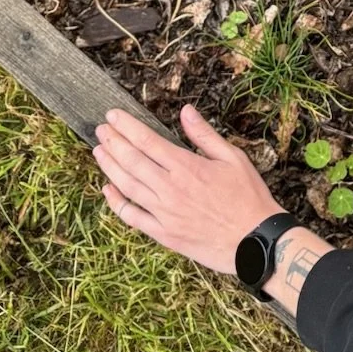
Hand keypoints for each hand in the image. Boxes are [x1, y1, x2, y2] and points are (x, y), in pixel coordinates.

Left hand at [93, 103, 287, 274]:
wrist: (253, 240)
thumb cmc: (248, 197)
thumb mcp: (233, 158)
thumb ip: (205, 135)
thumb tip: (186, 111)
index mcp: (187, 167)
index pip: (147, 141)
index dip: (126, 126)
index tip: (113, 116)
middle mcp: (170, 188)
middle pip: (131, 160)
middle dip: (113, 141)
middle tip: (101, 129)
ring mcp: (163, 213)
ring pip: (127, 185)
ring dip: (109, 166)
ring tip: (99, 150)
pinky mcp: (163, 233)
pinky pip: (132, 216)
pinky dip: (116, 202)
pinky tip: (107, 189)